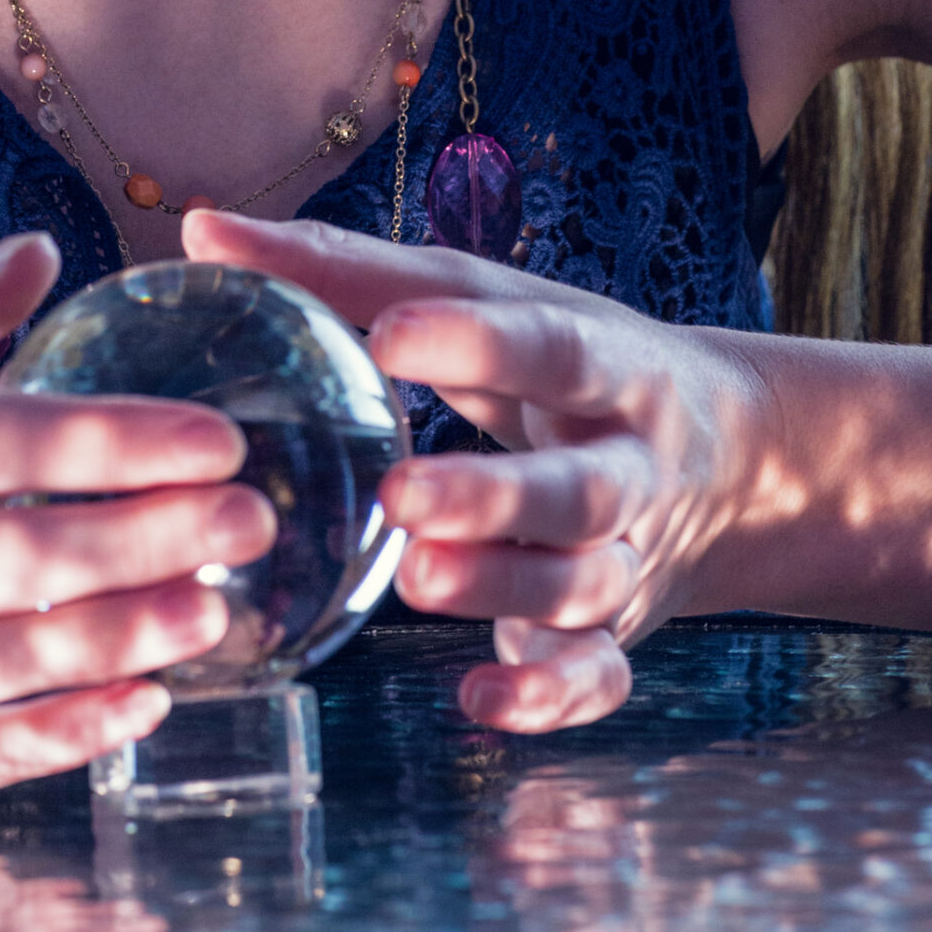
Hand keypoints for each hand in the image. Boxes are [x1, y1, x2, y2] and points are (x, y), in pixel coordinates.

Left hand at [182, 209, 762, 733]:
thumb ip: (349, 273)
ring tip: (415, 579)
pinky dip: (548, 695)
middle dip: (493, 497)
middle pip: (578, 488)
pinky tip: (479, 698)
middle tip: (398, 496)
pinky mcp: (619, 633)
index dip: (477, 342)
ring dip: (503, 590)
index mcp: (606, 362)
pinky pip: (598, 677)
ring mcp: (631, 555)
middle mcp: (632, 463)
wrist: (729, 457)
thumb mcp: (487, 301)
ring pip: (584, 584)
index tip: (391, 334)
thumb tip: (202, 233)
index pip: (549, 346)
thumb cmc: (562, 359)